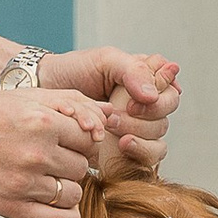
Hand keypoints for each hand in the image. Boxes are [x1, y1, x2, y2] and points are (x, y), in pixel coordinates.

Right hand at [0, 82, 107, 217]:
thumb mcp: (24, 96)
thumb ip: (67, 102)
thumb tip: (106, 113)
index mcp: (43, 122)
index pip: (89, 139)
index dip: (82, 141)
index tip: (69, 142)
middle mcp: (36, 153)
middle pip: (82, 167)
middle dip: (73, 164)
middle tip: (56, 161)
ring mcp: (23, 183)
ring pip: (73, 194)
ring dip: (67, 189)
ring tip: (50, 180)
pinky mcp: (10, 206)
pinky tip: (58, 207)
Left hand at [43, 47, 179, 178]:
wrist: (46, 90)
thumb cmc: (74, 71)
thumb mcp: (106, 60)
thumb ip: (134, 71)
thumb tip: (153, 96)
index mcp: (146, 79)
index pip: (171, 89)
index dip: (159, 95)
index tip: (133, 97)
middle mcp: (145, 104)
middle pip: (166, 114)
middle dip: (144, 115)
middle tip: (119, 111)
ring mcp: (137, 127)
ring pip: (159, 136)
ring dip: (139, 132)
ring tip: (112, 126)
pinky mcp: (126, 149)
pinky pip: (150, 157)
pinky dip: (140, 151)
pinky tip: (122, 145)